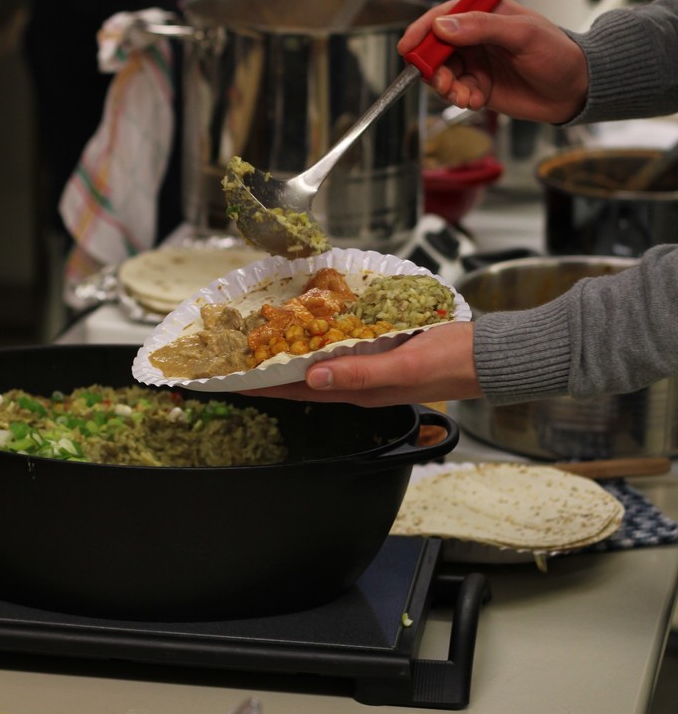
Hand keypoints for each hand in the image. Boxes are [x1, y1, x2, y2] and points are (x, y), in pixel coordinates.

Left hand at [252, 321, 480, 407]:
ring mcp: (367, 366)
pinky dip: (317, 336)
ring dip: (286, 352)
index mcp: (356, 390)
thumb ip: (359, 374)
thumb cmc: (450, 362)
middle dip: (264, 369)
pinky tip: (310, 322)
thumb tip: (311, 377)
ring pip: (315, 361)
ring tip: (258, 339)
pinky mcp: (380, 350)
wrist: (486, 356)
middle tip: (233, 355)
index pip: (295, 392)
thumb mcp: (404, 368)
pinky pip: (338, 345)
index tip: (225, 380)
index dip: (259, 386)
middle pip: (298, 378)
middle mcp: (356, 381)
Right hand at [397, 0, 588, 123]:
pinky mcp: (478, 87)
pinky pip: (455, 92)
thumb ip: (482, 27)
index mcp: (484, 14)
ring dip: (445, 86)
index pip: (442, 16)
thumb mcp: (523, 34)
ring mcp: (476, 63)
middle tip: (440, 80)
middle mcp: (475, 38)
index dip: (422, 31)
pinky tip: (474, 100)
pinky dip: (458, 98)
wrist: (574, 89)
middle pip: (435, 48)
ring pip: (441, 73)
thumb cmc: (557, 53)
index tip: (409, 48)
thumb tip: (443, 26)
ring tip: (462, 94)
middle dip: (432, 65)